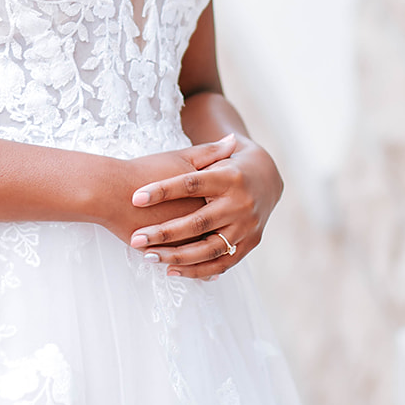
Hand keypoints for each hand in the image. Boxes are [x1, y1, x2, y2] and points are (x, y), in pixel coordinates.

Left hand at [124, 133, 281, 280]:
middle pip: (198, 222)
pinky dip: (197, 270)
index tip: (136, 197)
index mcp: (229, 177)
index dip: (163, 191)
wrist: (268, 179)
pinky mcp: (249, 244)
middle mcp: (240, 204)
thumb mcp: (218, 155)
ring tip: (148, 256)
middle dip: (164, 232)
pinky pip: (221, 263)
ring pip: (209, 248)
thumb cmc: (230, 164)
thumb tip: (184, 134)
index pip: (191, 183)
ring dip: (177, 256)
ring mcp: (247, 227)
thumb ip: (202, 152)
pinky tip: (171, 269)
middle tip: (136, 239)